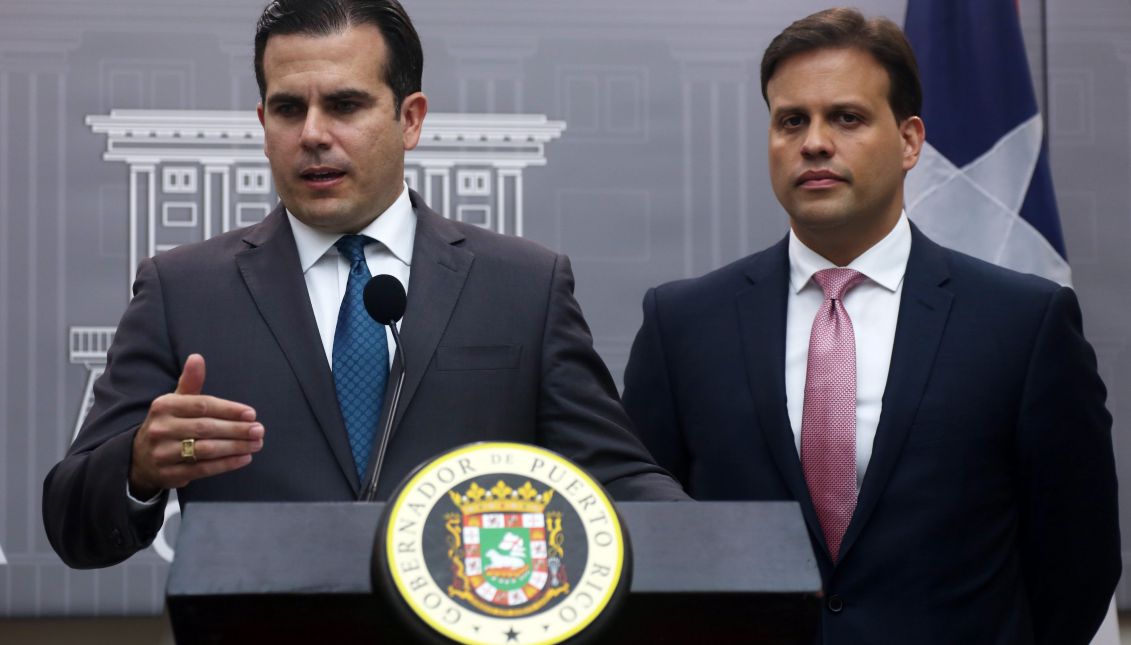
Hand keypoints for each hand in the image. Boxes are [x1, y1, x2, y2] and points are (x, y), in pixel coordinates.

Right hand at [128, 354, 263, 498]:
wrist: (141, 458)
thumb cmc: (169, 423)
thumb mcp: (176, 400)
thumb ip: (190, 382)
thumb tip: (197, 357)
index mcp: (164, 406)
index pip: (202, 405)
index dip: (229, 409)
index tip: (251, 414)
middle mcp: (161, 428)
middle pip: (206, 428)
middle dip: (236, 430)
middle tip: (259, 430)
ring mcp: (163, 453)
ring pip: (206, 450)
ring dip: (235, 447)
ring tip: (256, 444)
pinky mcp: (169, 474)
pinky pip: (203, 469)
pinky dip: (226, 464)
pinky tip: (244, 458)